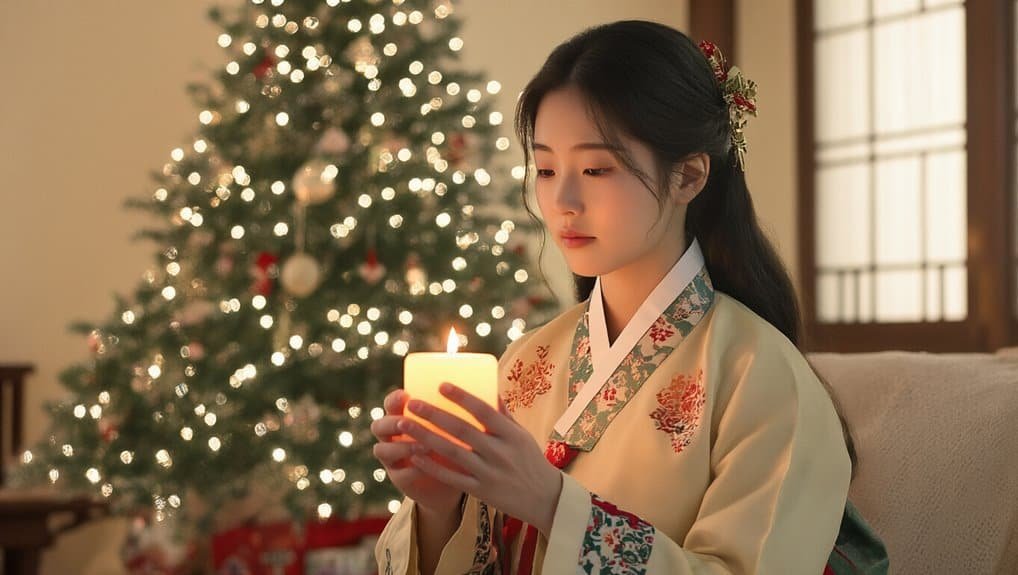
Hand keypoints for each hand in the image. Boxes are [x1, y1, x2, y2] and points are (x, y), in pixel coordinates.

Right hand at [370, 389, 463, 516]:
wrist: (446, 483)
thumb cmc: (456, 446)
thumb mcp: (458, 427)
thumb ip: (468, 412)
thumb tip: (495, 393)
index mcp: (404, 416)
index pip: (392, 403)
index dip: (394, 399)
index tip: (407, 393)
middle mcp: (393, 437)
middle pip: (380, 426)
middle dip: (392, 422)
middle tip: (407, 420)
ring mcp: (394, 459)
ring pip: (385, 450)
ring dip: (403, 446)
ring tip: (422, 444)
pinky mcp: (401, 480)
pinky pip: (402, 474)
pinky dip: (412, 469)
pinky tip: (422, 466)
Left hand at [399, 382, 563, 534]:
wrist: (544, 499)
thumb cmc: (530, 460)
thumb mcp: (522, 434)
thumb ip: (503, 414)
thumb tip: (488, 388)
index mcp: (511, 434)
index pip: (484, 411)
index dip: (462, 397)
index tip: (441, 385)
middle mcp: (500, 452)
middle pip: (462, 430)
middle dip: (434, 415)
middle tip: (412, 403)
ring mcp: (489, 473)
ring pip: (452, 453)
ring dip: (426, 437)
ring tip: (405, 424)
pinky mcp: (480, 491)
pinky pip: (452, 478)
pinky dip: (432, 466)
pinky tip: (415, 455)